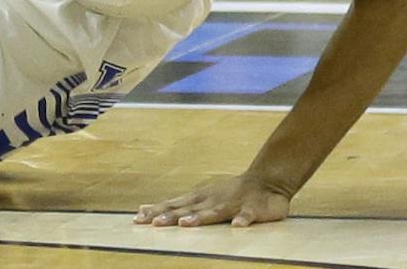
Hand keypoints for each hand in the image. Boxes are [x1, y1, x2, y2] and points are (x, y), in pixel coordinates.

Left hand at [134, 173, 292, 228]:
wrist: (267, 180)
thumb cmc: (230, 192)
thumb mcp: (200, 197)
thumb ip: (176, 205)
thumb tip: (143, 208)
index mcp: (200, 199)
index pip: (173, 205)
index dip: (156, 212)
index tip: (138, 219)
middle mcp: (212, 200)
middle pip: (189, 210)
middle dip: (171, 216)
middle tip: (154, 223)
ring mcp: (232, 203)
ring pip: (214, 212)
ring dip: (200, 218)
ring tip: (187, 224)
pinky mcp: (252, 209)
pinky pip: (247, 215)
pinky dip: (242, 220)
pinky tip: (238, 226)